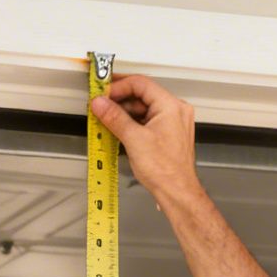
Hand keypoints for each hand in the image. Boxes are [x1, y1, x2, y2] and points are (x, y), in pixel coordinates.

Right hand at [89, 74, 204, 206]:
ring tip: (105, 118)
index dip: (119, 86)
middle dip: (119, 100)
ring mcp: (172, 122)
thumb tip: (100, 103)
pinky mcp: (167, 134)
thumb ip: (114, 117)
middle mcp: (175, 111)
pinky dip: (132, 123)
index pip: (141, 84)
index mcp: (171, 106)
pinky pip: (147, 121)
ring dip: (124, 112)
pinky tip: (117, 128)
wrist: (177, 192)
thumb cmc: (166, 170)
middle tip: (100, 104)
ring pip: (143, 109)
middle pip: (142, 95)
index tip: (103, 93)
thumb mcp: (134, 139)